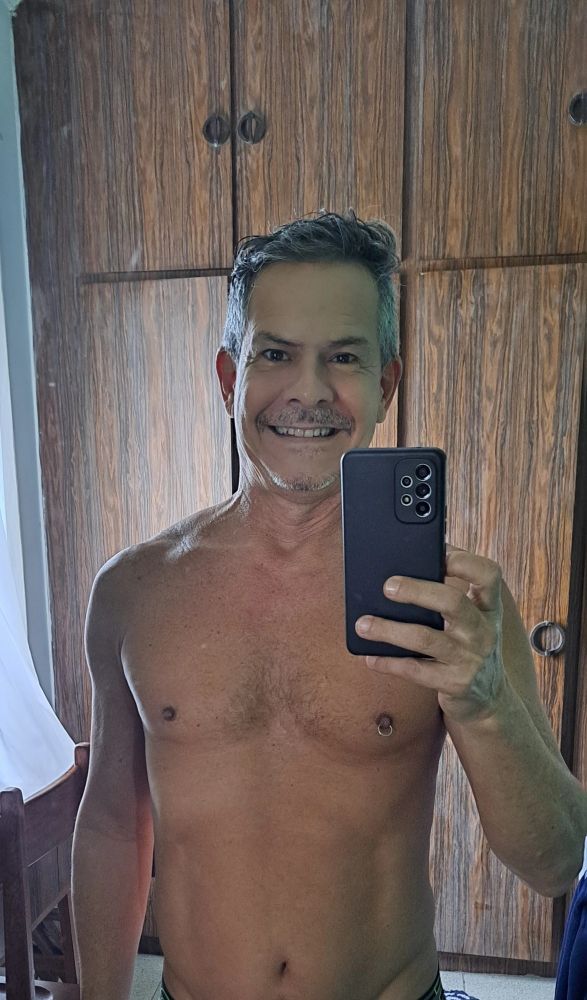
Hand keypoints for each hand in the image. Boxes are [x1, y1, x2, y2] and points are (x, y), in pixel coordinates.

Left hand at [355, 543, 505, 723]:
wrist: (489, 698)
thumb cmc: (469, 645)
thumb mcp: (473, 618)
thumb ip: (450, 589)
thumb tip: (412, 555)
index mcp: (488, 607)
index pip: (488, 575)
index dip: (464, 560)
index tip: (437, 552)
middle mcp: (483, 630)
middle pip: (453, 601)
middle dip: (417, 591)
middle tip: (387, 586)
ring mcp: (470, 659)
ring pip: (426, 638)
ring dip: (389, 629)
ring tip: (363, 623)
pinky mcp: (455, 683)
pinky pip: (416, 671)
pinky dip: (389, 663)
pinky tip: (370, 657)